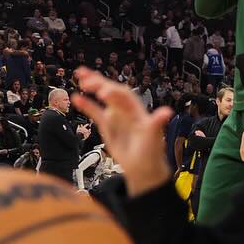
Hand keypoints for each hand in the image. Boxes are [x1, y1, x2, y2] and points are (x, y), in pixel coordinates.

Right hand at [71, 68, 171, 194]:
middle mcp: (126, 109)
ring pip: (102, 96)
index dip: (114, 92)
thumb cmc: (151, 151)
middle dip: (100, 83)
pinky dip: (86, 104)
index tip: (103, 93)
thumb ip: (157, 123)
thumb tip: (167, 112)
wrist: (143, 167)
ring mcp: (116, 116)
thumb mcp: (154, 137)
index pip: (124, 95)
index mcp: (137, 110)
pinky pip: (95, 111)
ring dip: (93, 85)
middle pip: (112, 90)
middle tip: (86, 80)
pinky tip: (76, 97)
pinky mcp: (107, 124)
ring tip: (80, 75)